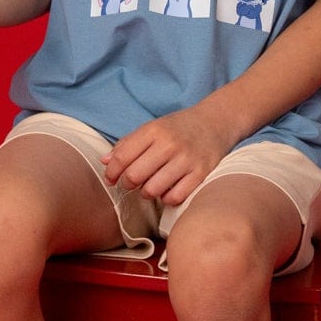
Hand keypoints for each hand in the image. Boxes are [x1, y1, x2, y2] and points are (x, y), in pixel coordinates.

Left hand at [100, 103, 237, 205]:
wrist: (215, 122)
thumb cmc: (178, 128)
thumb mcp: (152, 128)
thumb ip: (127, 144)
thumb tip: (104, 162)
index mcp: (153, 131)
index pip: (122, 156)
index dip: (111, 172)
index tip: (110, 179)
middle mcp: (169, 144)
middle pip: (135, 175)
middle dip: (128, 183)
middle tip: (131, 182)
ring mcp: (187, 160)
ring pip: (153, 190)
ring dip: (146, 192)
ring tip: (149, 186)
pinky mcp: (201, 173)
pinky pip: (175, 197)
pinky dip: (166, 198)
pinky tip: (166, 190)